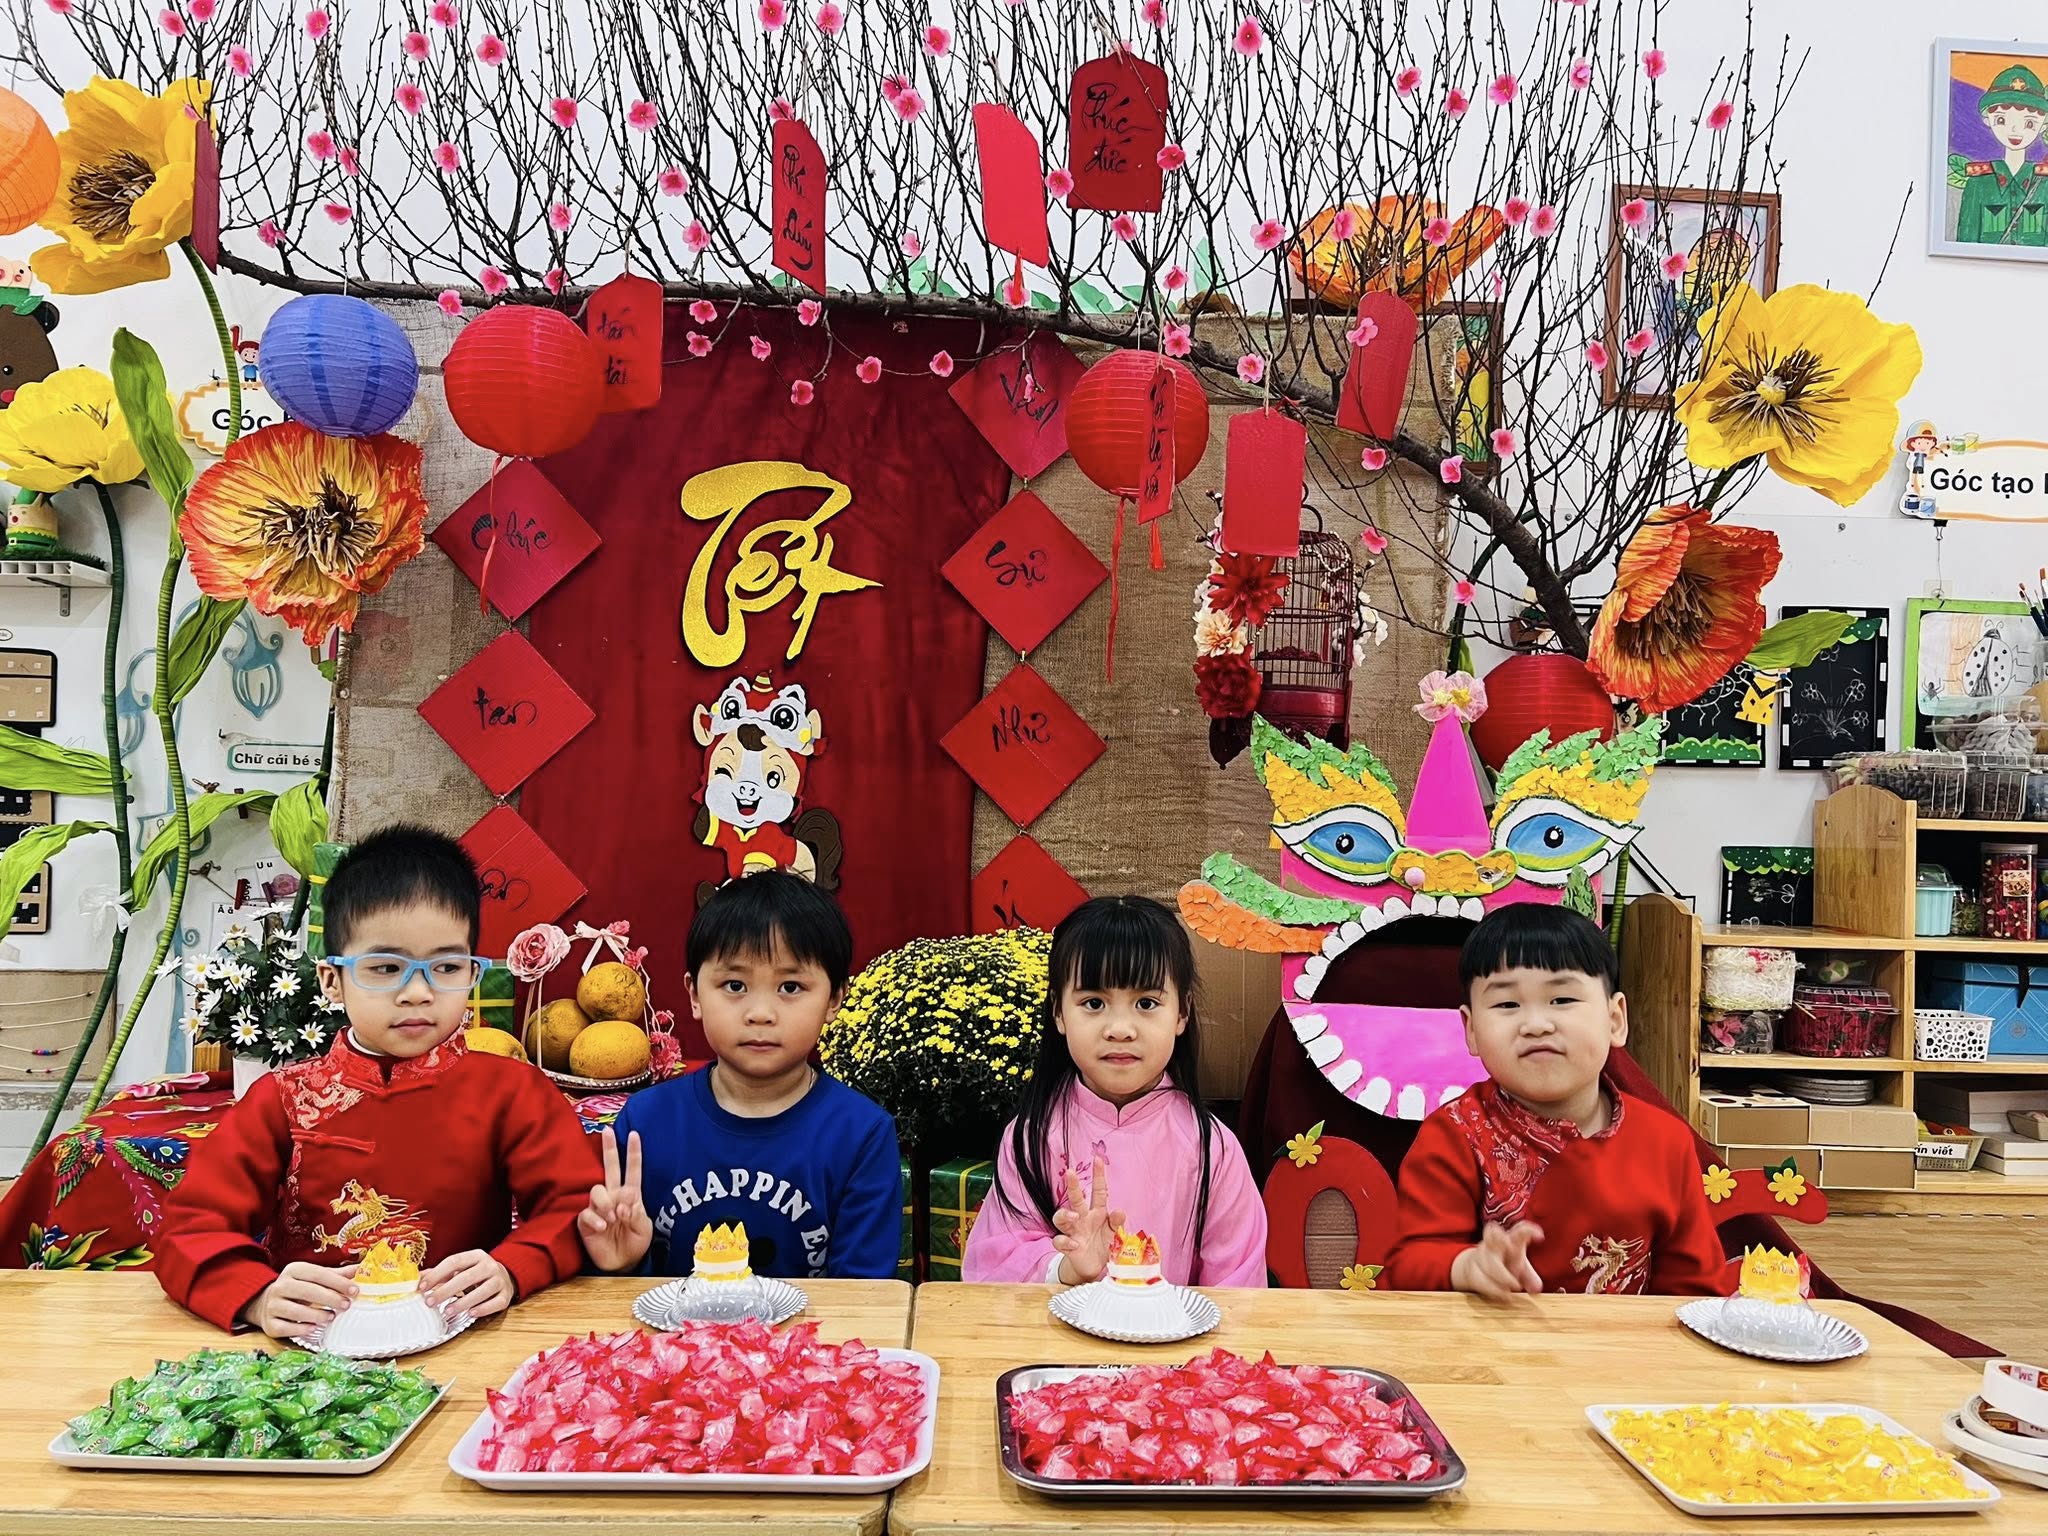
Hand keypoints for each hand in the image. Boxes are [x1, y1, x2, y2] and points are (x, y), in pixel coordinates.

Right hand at [242, 1261, 356, 1339]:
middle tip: (346, 1305)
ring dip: (317, 1315)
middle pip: (307, 1291)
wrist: (265, 1303)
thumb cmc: (298, 1288)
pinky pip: (285, 1328)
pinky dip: (300, 1329)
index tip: (355, 1290)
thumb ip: (336, 1275)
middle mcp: (280, 1286)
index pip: (318, 1274)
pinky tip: (313, 1328)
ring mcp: (272, 1306)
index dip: (338, 1282)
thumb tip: (360, 1269)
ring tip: (331, 1317)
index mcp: (294, 1270)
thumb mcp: (313, 1277)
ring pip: (296, 1311)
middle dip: (330, 1298)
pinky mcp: (269, 1324)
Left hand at [420, 1249, 513, 1323]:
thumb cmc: (477, 1274)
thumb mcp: (461, 1269)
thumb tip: (417, 1280)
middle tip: (430, 1302)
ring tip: (447, 1311)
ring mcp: (499, 1280)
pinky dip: (483, 1309)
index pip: (454, 1261)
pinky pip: (495, 1303)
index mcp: (476, 1256)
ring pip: (482, 1291)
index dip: (437, 1274)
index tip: (422, 1287)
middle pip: (467, 1277)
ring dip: (463, 1302)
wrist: (505, 1276)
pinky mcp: (506, 1295)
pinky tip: (471, 1313)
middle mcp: (489, 1266)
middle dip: (446, 1290)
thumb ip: (440, 1274)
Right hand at [578, 1127, 652, 1272]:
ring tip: (613, 1217)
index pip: (632, 1170)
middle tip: (607, 1132)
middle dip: (609, 1149)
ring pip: (597, 1190)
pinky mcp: (586, 1222)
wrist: (624, 1263)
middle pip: (610, 1168)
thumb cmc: (635, 1242)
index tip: (634, 1134)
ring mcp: (599, 1208)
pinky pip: (587, 1213)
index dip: (633, 1153)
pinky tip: (603, 1226)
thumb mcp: (643, 1227)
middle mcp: (613, 1197)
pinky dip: (596, 1218)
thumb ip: (635, 1212)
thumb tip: (623, 1200)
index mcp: (631, 1195)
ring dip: (606, 1202)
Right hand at [1050, 1155, 1125, 1285]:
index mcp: (1097, 1212)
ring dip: (1065, 1214)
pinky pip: (1060, 1240)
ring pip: (1060, 1217)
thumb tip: (1120, 1211)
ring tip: (1074, 1217)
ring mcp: (1073, 1231)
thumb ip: (1117, 1223)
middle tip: (1070, 1172)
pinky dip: (1066, 1241)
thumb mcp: (1114, 1234)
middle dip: (1073, 1185)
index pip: (1098, 1191)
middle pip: (1075, 1199)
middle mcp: (1083, 1218)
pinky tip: (1075, 1245)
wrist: (1093, 1268)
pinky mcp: (1067, 1246)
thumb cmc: (1103, 1244)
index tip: (1097, 1159)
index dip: (1098, 1176)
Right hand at [1449, 1221, 1545, 1298]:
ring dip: (1503, 1276)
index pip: (1519, 1230)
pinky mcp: (1472, 1268)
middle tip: (1511, 1249)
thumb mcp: (1521, 1271)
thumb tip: (1536, 1289)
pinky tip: (1504, 1295)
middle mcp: (1494, 1244)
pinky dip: (1494, 1289)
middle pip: (1494, 1234)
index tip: (1540, 1236)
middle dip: (1501, 1241)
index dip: (1529, 1230)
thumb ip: (1530, 1278)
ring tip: (1515, 1288)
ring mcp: (1481, 1254)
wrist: (1476, 1268)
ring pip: (1490, 1262)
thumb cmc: (1505, 1265)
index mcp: (1511, 1241)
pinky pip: (1481, 1278)